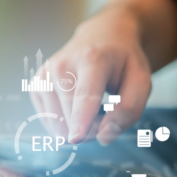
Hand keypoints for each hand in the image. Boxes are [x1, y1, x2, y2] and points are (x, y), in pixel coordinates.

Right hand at [31, 7, 150, 144]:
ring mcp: (44, 75)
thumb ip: (128, 110)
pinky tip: (73, 107)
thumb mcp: (141, 81)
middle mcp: (61, 66)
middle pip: (71, 116)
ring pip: (56, 123)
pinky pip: (48, 121)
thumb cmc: (121, 62)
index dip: (81, 119)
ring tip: (90, 107)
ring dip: (76, 127)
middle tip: (105, 112)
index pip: (85, 95)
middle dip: (90, 128)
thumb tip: (103, 137)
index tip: (75, 139)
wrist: (100, 37)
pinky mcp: (36, 86)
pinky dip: (63, 123)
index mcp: (92, 59)